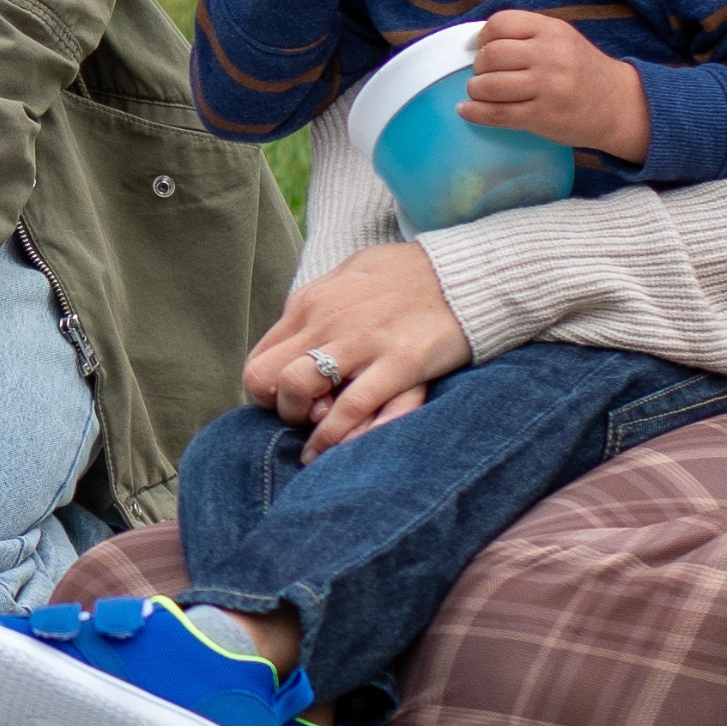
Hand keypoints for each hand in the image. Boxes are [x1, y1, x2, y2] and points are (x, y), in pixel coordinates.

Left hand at [244, 242, 473, 460]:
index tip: (286, 403)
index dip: (267, 390)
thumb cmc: (407, 275)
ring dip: (301, 422)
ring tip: (315, 441)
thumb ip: (320, 305)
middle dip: (278, 408)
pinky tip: (330, 453)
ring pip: (298, 388)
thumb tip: (299, 332)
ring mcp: (361, 342)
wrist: (466, 272)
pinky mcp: (399, 363)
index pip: (259, 358)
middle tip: (302, 420)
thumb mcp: (348, 276)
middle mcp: (325, 321)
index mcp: (310, 303)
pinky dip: (334, 436)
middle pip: (267, 377)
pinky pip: (352, 407)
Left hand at [459, 10, 647, 158]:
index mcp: (553, 31)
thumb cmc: (582, 70)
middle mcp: (550, 56)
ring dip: (475, 90)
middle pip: (490, 55)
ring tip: (480, 92)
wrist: (619, 105)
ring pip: (488, 85)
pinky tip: (466, 110)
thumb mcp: (562, 40)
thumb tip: (476, 42)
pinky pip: (496, 114)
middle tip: (484, 74)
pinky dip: (474, 112)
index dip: (483, 37)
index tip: (481, 48)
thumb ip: (527, 35)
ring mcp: (547, 87)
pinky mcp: (543, 117)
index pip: (500, 23)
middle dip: (479, 66)